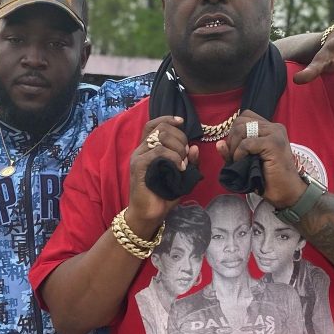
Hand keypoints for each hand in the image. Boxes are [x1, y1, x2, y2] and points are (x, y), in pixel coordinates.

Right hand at [126, 116, 195, 234]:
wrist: (149, 214)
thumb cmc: (163, 195)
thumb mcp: (182, 176)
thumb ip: (189, 161)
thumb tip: (195, 148)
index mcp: (149, 149)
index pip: (155, 124)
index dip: (169, 119)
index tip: (182, 123)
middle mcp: (141, 150)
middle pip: (162, 128)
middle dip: (180, 138)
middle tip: (186, 155)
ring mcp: (138, 157)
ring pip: (161, 137)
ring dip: (178, 148)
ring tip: (182, 163)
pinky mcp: (138, 166)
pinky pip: (158, 152)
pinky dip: (173, 157)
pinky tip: (179, 168)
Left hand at [216, 111, 305, 209]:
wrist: (286, 191)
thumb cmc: (267, 178)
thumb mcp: (246, 162)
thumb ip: (233, 151)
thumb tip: (219, 143)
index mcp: (269, 128)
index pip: (244, 117)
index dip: (234, 132)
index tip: (234, 149)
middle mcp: (273, 127)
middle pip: (240, 121)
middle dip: (231, 139)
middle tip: (234, 157)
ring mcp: (275, 133)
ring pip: (242, 129)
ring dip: (234, 147)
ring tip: (238, 161)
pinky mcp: (274, 143)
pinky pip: (247, 143)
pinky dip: (240, 153)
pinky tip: (242, 162)